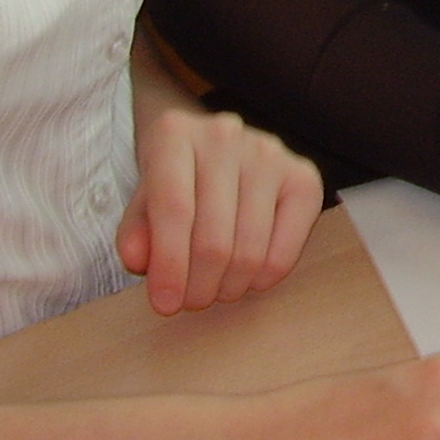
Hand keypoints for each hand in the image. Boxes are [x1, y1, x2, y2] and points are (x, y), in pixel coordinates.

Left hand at [119, 106, 324, 315]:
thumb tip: (138, 261)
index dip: (169, 265)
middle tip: (191, 302)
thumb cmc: (175, 178)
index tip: (164, 304)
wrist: (214, 144)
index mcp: (175, 135)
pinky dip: (263, 279)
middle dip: (199, 287)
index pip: (174, 208)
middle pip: (214, 237)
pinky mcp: (303, 176)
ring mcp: (270, 153)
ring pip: (249, 249)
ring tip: (215, 290)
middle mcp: (225, 136)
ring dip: (229, 287)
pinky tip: (247, 278)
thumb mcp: (142, 198)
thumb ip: (136, 230)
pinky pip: (285, 249)